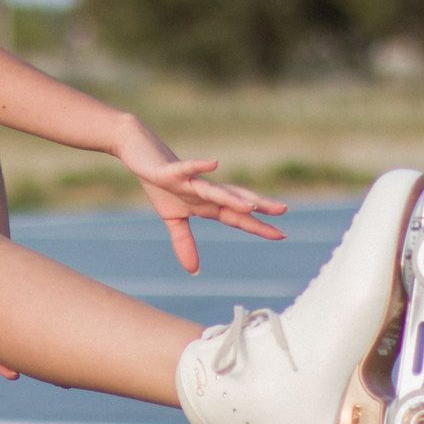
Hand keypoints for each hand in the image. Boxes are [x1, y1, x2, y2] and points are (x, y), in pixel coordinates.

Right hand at [111, 115, 286, 273]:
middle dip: (258, 206)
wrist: (140, 152)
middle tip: (283, 211)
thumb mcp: (172, 218)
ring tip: (251, 204)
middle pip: (234, 200)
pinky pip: (186, 168)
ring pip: (214, 189)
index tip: (282, 234)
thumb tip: (194, 271)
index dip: (258, 226)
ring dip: (232, 197)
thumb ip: (184, 243)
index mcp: (207, 204)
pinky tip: (214, 163)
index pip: (236, 217)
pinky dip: (199, 166)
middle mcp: (204, 191)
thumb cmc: (161, 183)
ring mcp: (189, 180)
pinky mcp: (170, 171)